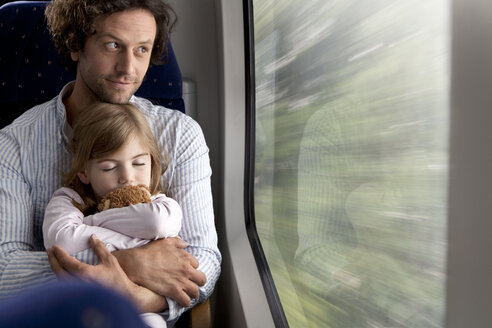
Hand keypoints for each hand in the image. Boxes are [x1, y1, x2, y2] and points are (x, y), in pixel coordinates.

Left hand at [47, 234, 166, 312]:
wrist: (123, 296)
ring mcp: (76, 291)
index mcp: (85, 273)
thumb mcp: (110, 260)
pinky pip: (63, 285)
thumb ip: (100, 248)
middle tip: (49, 251)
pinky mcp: (77, 296)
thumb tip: (92, 237)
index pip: (66, 261)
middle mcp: (77, 283)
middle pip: (58, 271)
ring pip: (59, 279)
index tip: (54, 246)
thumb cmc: (117, 278)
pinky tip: (60, 272)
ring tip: (53, 260)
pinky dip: (59, 276)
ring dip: (54, 268)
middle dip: (52, 260)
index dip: (59, 253)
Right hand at [113, 237, 206, 306]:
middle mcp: (186, 270)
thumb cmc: (150, 252)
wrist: (138, 264)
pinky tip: (182, 301)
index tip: (187, 271)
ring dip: (193, 293)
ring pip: (195, 291)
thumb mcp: (165, 242)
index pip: (196, 264)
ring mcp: (181, 281)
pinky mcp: (174, 292)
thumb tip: (185, 244)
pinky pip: (186, 301)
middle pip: (201, 279)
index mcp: (185, 257)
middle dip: (198, 281)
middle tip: (194, 283)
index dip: (191, 268)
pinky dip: (185, 302)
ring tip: (190, 294)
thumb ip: (177, 242)